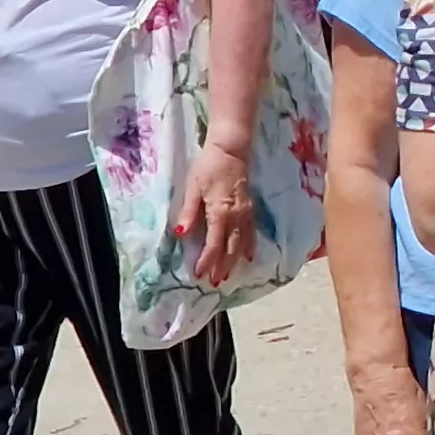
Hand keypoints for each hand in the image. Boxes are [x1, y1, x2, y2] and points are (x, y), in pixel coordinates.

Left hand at [174, 143, 258, 286]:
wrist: (231, 151)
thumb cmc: (208, 167)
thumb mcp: (193, 188)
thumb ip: (189, 212)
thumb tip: (182, 233)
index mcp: (220, 213)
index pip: (213, 244)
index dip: (207, 260)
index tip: (199, 273)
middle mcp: (236, 217)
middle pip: (230, 248)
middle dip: (222, 266)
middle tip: (214, 282)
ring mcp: (246, 214)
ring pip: (242, 244)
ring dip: (235, 261)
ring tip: (227, 275)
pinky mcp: (250, 209)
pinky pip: (251, 233)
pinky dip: (249, 247)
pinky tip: (248, 257)